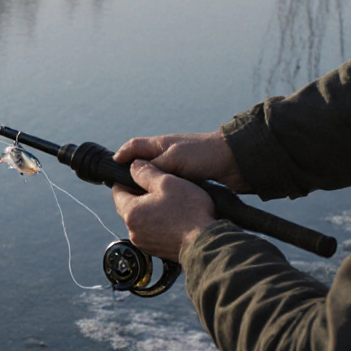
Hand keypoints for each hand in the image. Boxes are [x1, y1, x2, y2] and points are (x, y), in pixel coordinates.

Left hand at [112, 160, 216, 261]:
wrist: (206, 241)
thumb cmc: (188, 211)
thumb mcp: (167, 182)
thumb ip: (146, 172)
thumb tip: (133, 166)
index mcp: (131, 212)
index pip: (117, 191)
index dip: (127, 180)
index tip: (139, 176)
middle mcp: (133, 230)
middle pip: (128, 206)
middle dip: (139, 195)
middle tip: (158, 188)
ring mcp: (144, 242)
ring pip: (140, 220)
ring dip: (149, 210)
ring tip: (168, 203)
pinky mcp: (156, 250)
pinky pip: (151, 232)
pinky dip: (158, 224)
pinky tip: (173, 218)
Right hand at [114, 132, 249, 192]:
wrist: (237, 163)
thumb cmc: (206, 155)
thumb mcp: (175, 158)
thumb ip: (153, 166)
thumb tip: (134, 172)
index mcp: (161, 145)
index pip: (134, 147)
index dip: (122, 155)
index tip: (113, 167)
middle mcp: (167, 156)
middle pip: (143, 166)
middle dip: (133, 177)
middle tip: (125, 191)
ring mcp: (178, 169)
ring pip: (156, 180)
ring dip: (150, 189)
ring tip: (142, 202)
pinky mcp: (188, 182)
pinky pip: (170, 189)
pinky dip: (164, 195)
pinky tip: (162, 205)